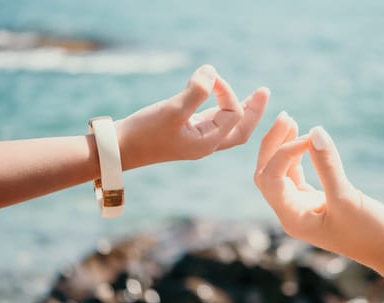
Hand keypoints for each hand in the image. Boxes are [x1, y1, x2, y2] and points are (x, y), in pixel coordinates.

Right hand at [115, 64, 269, 169]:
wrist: (120, 149)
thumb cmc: (145, 132)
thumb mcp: (173, 110)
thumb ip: (196, 91)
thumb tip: (212, 71)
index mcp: (208, 143)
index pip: (232, 114)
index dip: (226, 91)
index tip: (209, 78)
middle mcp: (207, 144)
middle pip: (241, 129)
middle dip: (254, 110)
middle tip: (264, 92)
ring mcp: (197, 139)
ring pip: (228, 125)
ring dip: (242, 109)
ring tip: (254, 95)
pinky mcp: (186, 132)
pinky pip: (213, 121)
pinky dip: (222, 108)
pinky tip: (221, 97)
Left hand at [254, 113, 383, 270]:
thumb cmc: (370, 233)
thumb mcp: (347, 198)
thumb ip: (328, 166)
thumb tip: (316, 131)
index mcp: (292, 218)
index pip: (271, 179)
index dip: (284, 153)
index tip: (310, 138)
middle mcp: (291, 212)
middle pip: (267, 174)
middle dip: (273, 145)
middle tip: (286, 117)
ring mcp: (302, 206)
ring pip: (281, 172)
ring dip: (284, 147)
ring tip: (291, 121)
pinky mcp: (315, 200)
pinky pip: (297, 175)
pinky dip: (298, 156)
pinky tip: (306, 139)